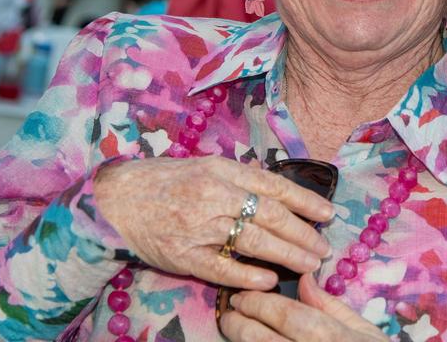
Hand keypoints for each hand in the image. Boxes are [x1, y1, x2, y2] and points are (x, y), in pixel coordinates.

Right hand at [95, 156, 333, 290]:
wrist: (117, 198)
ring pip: (253, 241)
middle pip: (270, 216)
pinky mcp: (182, 254)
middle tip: (324, 248)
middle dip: (303, 234)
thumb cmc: (167, 180)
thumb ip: (242, 179)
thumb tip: (282, 194)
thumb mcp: (207, 166)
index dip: (305, 201)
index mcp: (223, 171)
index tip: (329, 214)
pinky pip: (221, 267)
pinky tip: (268, 279)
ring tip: (309, 264)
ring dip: (286, 254)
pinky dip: (248, 274)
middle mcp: (214, 195)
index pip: (274, 186)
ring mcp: (198, 225)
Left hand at [219, 274, 387, 340]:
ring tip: (234, 329)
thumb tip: (305, 279)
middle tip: (230, 312)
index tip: (243, 294)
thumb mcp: (363, 329)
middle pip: (259, 338)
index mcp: (327, 335)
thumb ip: (330, 305)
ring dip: (241, 340)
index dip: (257, 301)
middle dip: (239, 322)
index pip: (283, 313)